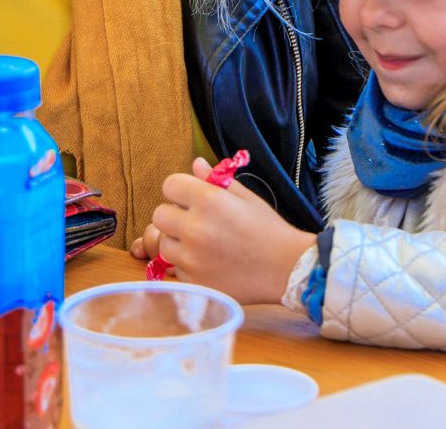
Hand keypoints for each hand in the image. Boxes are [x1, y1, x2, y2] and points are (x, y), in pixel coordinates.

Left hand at [141, 158, 316, 305]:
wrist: (286, 269)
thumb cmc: (268, 230)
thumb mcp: (246, 198)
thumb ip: (217, 180)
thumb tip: (195, 164)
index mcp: (209, 200)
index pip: (170, 185)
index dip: (180, 190)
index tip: (190, 198)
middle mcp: (196, 228)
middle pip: (159, 215)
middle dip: (174, 216)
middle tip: (194, 222)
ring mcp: (193, 258)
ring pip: (164, 244)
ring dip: (178, 242)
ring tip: (202, 245)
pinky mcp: (194, 282)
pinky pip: (176, 269)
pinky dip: (187, 266)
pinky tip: (209, 264)